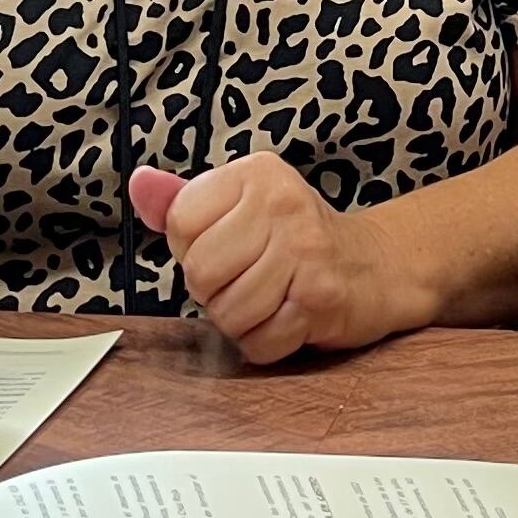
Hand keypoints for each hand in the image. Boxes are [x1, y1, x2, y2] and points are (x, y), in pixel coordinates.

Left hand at [130, 155, 423, 362]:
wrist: (377, 266)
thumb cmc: (298, 239)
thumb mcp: (244, 205)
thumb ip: (185, 200)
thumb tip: (140, 185)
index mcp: (257, 174)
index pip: (181, 222)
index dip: (193, 248)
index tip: (226, 246)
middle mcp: (284, 204)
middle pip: (200, 273)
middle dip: (216, 290)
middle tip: (250, 277)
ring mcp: (306, 251)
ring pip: (227, 312)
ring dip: (242, 320)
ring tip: (270, 298)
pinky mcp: (322, 298)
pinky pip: (260, 342)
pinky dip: (267, 343)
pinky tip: (288, 318)